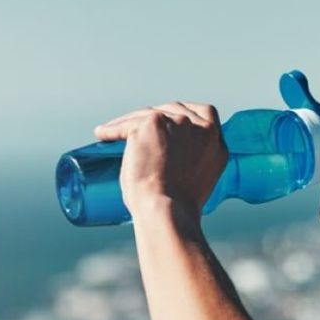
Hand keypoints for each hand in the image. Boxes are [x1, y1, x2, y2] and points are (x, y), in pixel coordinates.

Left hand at [93, 102, 228, 217]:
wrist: (167, 211)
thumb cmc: (176, 208)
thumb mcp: (197, 180)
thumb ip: (192, 162)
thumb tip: (169, 159)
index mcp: (216, 144)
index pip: (204, 114)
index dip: (184, 115)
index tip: (169, 121)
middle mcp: (201, 129)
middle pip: (175, 109)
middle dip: (156, 115)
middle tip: (138, 127)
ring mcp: (177, 123)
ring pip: (148, 114)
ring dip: (130, 122)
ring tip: (114, 131)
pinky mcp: (152, 124)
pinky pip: (127, 124)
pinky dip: (113, 129)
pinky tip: (103, 134)